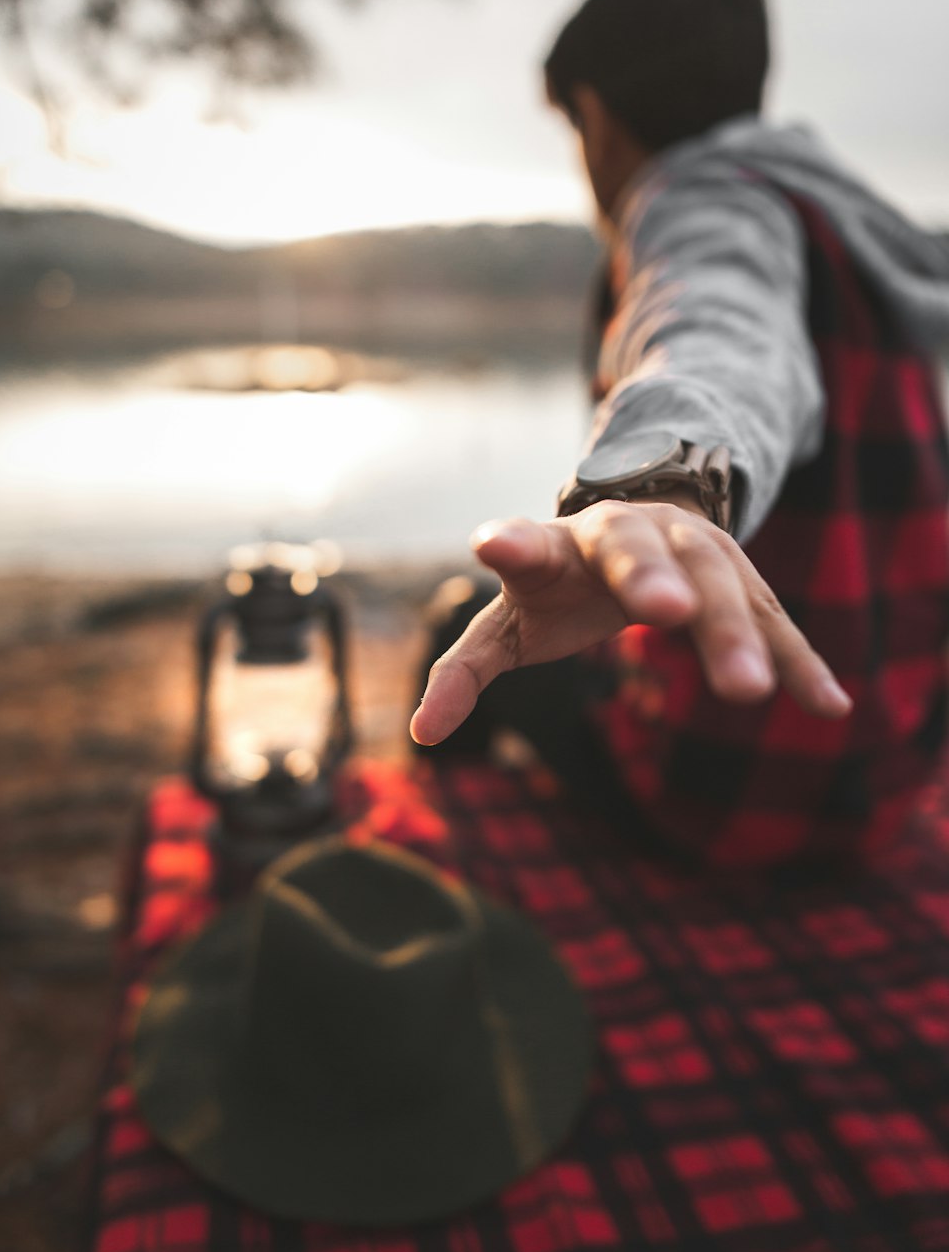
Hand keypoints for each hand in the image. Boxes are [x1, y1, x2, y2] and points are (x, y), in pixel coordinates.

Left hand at [410, 498, 852, 745]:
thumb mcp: (513, 621)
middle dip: (649, 577)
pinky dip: (799, 662)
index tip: (491, 543)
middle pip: (636, 550)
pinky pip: (773, 623)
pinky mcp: (742, 583)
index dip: (515, 544)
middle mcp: (627, 536)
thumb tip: (422, 734)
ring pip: (715, 585)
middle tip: (664, 612)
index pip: (531, 543)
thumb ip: (469, 668)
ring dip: (731, 635)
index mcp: (558, 548)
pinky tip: (828, 707)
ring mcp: (692, 554)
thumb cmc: (562, 583)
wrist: (646, 516)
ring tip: (745, 692)